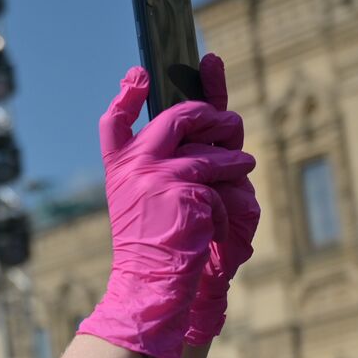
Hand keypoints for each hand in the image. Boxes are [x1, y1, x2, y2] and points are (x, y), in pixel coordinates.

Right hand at [77, 65, 255, 357]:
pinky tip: (218, 226)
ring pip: (212, 150)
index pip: (114, 122)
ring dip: (236, 161)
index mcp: (119, 167)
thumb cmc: (154, 245)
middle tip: (232, 124)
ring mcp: (157, 175)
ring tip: (244, 168)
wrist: (150, 284)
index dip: (126, 96)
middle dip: (214, 116)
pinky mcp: (184, 190)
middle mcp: (134, 165)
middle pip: (181, 117)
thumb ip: (161, 164)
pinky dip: (228, 204)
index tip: (139, 74)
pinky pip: (221, 182)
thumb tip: (204, 125)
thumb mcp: (146, 199)